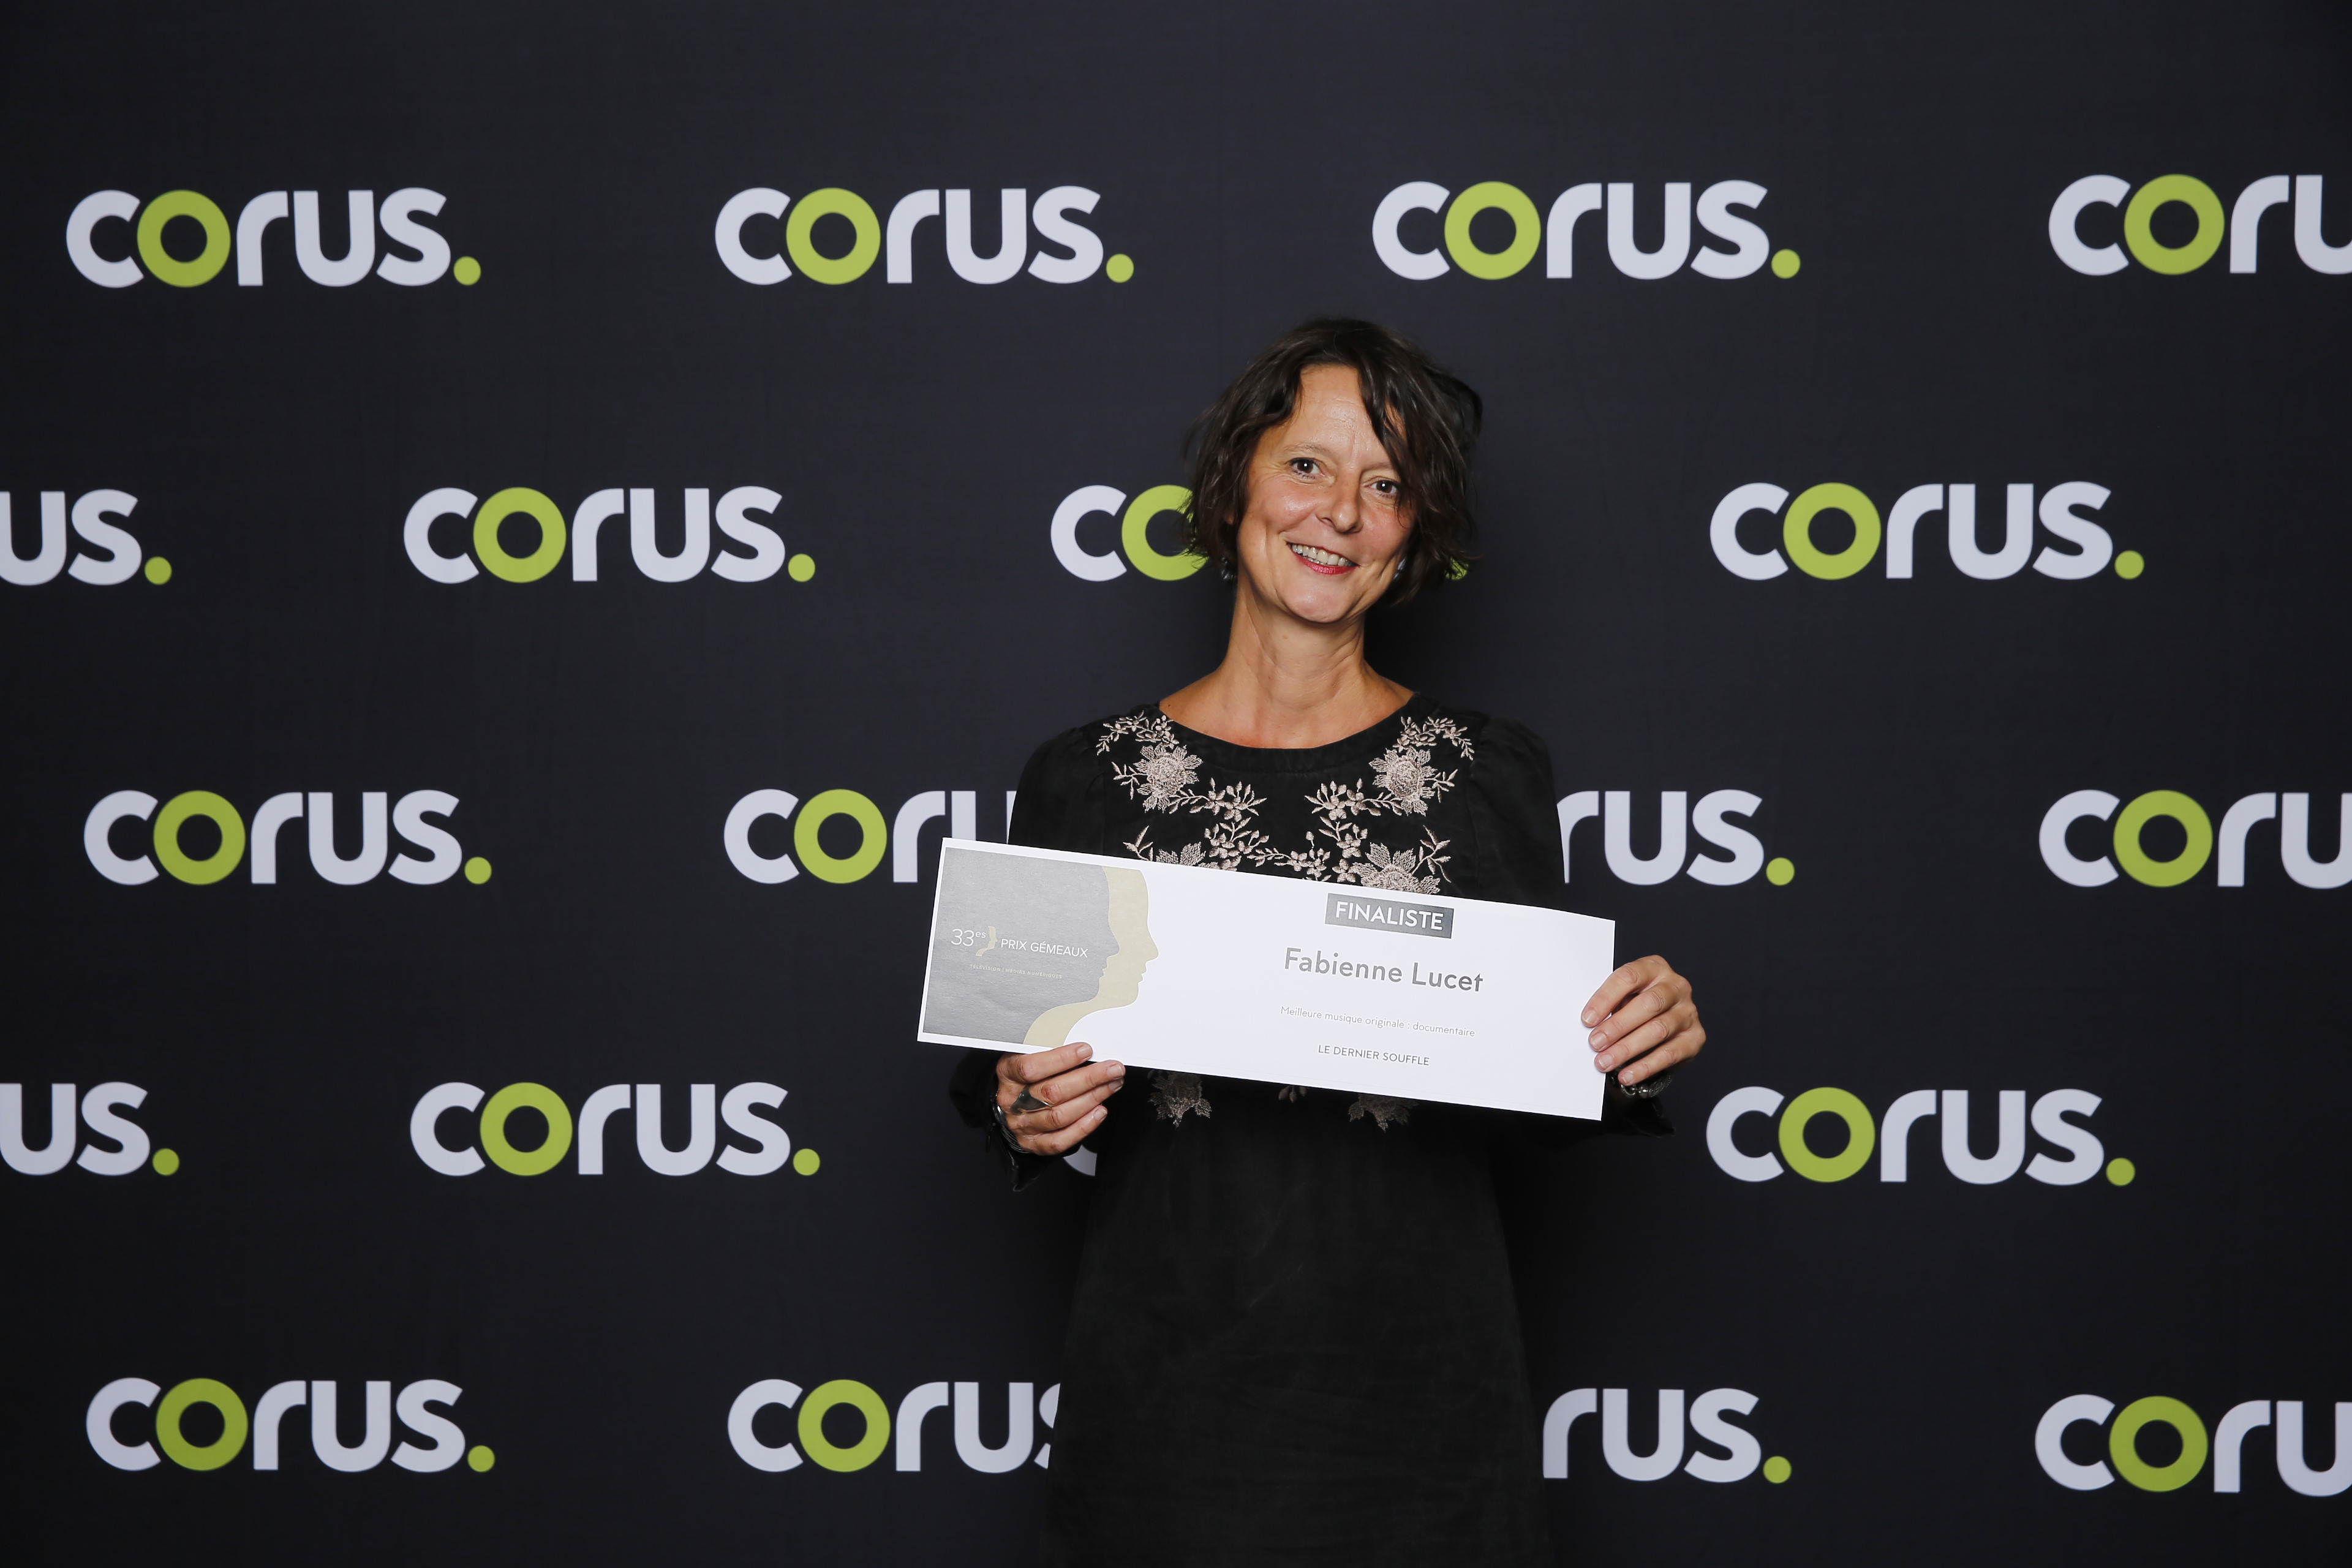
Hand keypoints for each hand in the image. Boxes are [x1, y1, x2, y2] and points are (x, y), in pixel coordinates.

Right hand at [996, 1042, 1124, 1155]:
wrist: (1013, 1104)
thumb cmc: (1026, 1076)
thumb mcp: (1029, 1055)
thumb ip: (1051, 1053)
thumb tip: (1086, 1050)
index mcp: (1007, 1073)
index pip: (1031, 1067)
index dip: (1061, 1059)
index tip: (1086, 1051)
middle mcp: (1012, 1101)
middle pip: (1052, 1092)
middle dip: (1089, 1079)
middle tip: (1112, 1069)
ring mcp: (1022, 1124)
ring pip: (1059, 1116)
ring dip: (1092, 1099)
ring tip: (1111, 1085)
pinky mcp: (1034, 1143)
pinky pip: (1060, 1140)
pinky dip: (1084, 1126)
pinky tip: (1099, 1111)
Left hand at [1581, 956, 1702, 1087]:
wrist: (1665, 1023)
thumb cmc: (1637, 1005)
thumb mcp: (1624, 996)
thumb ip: (1610, 1004)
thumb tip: (1589, 1024)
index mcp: (1654, 968)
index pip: (1629, 977)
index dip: (1606, 998)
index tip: (1588, 1019)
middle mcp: (1676, 986)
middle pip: (1648, 1004)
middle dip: (1618, 1026)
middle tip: (1596, 1043)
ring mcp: (1688, 1011)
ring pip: (1658, 1030)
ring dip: (1628, 1049)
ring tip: (1606, 1061)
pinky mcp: (1695, 1037)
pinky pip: (1670, 1054)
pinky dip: (1646, 1066)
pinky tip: (1628, 1074)